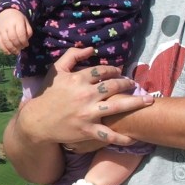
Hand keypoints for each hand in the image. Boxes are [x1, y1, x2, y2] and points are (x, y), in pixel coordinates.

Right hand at [0, 8, 32, 53]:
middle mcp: (8, 25)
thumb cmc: (18, 19)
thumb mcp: (25, 22)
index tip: (26, 44)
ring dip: (12, 49)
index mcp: (17, 21)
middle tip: (21, 49)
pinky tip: (9, 52)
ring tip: (16, 52)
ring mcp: (1, 29)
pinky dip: (4, 49)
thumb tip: (26, 42)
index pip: (21, 34)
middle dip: (18, 46)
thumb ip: (28, 31)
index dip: (24, 41)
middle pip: (13, 38)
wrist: (5, 12)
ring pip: (6, 41)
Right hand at [23, 47, 154, 146]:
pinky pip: (108, 134)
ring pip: (117, 107)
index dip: (114, 70)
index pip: (102, 71)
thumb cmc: (48, 95)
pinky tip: (135, 137)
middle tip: (135, 84)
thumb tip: (90, 48)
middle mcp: (85, 94)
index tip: (120, 72)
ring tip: (148, 102)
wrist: (37, 121)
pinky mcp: (87, 130)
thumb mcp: (56, 70)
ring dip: (135, 104)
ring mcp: (87, 113)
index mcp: (78, 78)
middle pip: (113, 86)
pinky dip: (122, 137)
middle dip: (127, 84)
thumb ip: (72, 55)